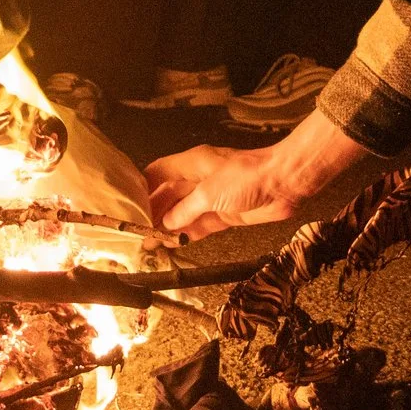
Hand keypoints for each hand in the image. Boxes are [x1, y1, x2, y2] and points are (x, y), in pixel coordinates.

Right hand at [146, 109, 370, 238]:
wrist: (284, 184)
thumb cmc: (245, 178)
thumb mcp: (209, 193)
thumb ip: (185, 210)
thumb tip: (167, 224)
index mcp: (190, 164)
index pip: (158, 172)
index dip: (141, 186)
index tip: (126, 203)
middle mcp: (197, 180)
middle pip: (168, 195)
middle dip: (152, 212)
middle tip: (135, 231)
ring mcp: (211, 198)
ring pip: (183, 213)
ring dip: (168, 226)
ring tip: (149, 243)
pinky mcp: (225, 214)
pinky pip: (200, 224)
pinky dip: (187, 233)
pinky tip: (173, 244)